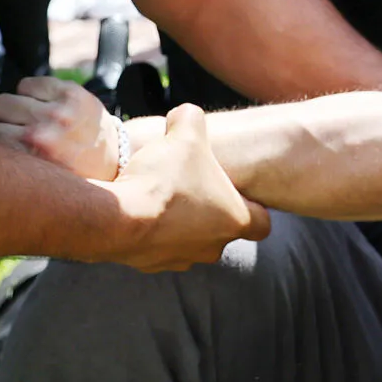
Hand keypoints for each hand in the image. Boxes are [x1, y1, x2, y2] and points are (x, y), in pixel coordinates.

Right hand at [0, 76, 120, 181]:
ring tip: (29, 120)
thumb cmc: (67, 177)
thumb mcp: (36, 182)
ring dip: (16, 107)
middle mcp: (43, 132)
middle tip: (15, 131)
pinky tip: (41, 106)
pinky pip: (29, 82)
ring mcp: (59, 110)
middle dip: (2, 119)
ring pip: (11, 94)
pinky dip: (30, 92)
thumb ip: (8, 168)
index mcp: (30, 158)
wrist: (114, 162)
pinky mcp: (71, 92)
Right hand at [94, 104, 269, 271]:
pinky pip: (158, 246)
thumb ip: (193, 118)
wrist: (120, 218)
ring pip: (189, 240)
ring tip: (161, 194)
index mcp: (235, 221)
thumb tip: (186, 116)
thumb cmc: (164, 178)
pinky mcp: (150, 265)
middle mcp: (212, 248)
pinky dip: (152, 230)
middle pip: (221, 230)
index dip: (252, 205)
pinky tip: (139, 207)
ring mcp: (180, 260)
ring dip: (180, 222)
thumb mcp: (186, 132)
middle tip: (192, 184)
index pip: (262, 223)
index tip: (236, 191)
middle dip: (210, 210)